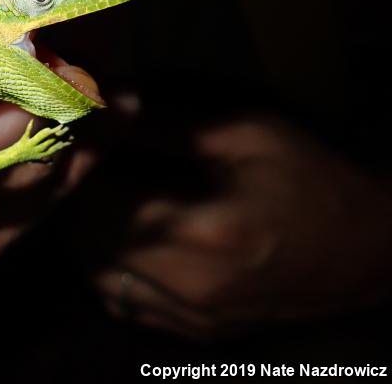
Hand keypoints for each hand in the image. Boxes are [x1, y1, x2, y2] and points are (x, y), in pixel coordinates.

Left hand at [79, 107, 391, 338]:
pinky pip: (123, 303)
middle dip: (77, 203)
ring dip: (87, 237)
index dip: (81, 170)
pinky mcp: (195, 333)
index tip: (79, 142)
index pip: (101, 204)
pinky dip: (109, 269)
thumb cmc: (310, 181)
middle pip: (90, 246)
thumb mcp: (245, 136)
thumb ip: (166, 126)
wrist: (367, 253)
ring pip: (98, 278)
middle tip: (83, 168)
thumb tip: (106, 106)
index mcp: (203, 232)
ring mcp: (190, 318)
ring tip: (100, 198)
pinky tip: (123, 238)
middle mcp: (188, 287)